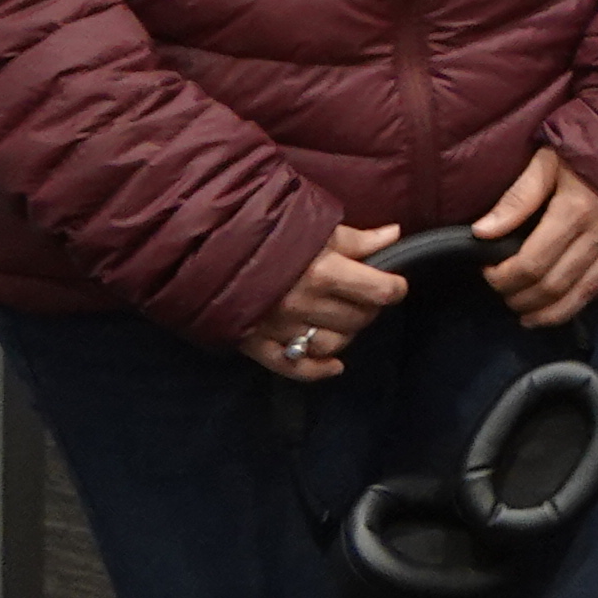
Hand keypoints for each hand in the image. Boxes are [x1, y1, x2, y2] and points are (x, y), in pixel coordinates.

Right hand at [243, 224, 409, 378]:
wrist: (204, 246)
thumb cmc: (265, 231)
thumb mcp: (314, 226)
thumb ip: (355, 238)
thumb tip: (394, 235)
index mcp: (322, 270)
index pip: (379, 290)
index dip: (393, 287)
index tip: (394, 284)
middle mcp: (304, 303)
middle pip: (358, 319)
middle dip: (368, 308)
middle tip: (365, 296)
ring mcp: (279, 327)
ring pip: (332, 344)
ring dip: (347, 334)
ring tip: (345, 318)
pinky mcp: (256, 343)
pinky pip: (294, 367)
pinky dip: (318, 370)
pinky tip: (334, 366)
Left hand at [474, 145, 597, 324]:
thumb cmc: (592, 144)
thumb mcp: (548, 160)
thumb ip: (517, 198)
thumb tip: (481, 233)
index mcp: (573, 213)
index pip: (529, 264)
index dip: (502, 277)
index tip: (487, 272)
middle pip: (554, 286)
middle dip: (522, 299)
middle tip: (505, 296)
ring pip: (586, 294)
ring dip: (553, 313)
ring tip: (531, 317)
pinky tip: (580, 298)